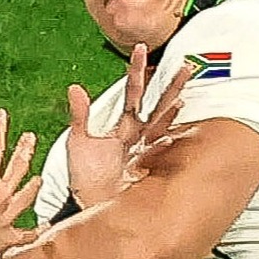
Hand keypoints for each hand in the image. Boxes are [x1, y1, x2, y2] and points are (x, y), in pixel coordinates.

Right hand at [0, 110, 43, 258]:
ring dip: (34, 186)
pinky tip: (39, 229)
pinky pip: (25, 234)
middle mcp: (1, 196)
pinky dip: (33, 232)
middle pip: (19, 167)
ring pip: (27, 197)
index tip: (2, 117)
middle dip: (25, 150)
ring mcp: (7, 217)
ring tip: (39, 178)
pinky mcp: (6, 238)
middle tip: (30, 139)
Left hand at [61, 41, 195, 210]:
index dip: (135, 72)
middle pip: (157, 106)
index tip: (139, 50)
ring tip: (184, 91)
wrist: (89, 209)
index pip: (132, 95)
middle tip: (182, 65)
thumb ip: (79, 116)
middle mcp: (137, 139)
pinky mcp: (140, 171)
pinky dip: (163, 141)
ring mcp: (143, 154)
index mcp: (123, 130)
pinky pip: (155, 152)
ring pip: (161, 124)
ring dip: (171, 107)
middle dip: (169, 86)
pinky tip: (173, 129)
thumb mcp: (78, 143)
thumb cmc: (86, 180)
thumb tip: (75, 88)